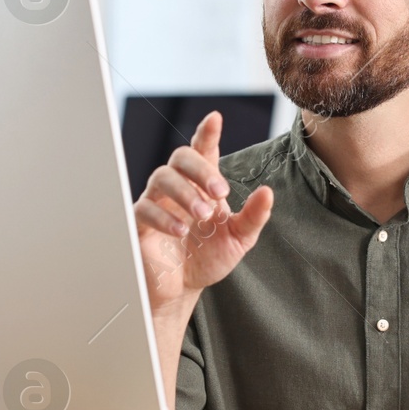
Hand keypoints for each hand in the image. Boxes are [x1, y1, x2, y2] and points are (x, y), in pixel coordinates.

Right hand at [134, 112, 272, 313]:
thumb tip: (267, 192)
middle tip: (220, 192)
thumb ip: (254, 216)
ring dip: (184, 193)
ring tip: (203, 215)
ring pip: (161, 178)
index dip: (207, 134)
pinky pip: (144, 209)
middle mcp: (177, 188)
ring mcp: (157, 204)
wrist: (183, 289)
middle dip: (200, 169)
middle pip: (180, 157)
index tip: (215, 120)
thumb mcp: (239, 238)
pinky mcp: (140, 225)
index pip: (203, 151)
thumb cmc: (207, 257)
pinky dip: (164, 218)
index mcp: (201, 185)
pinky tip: (181, 231)